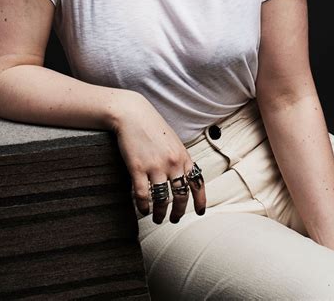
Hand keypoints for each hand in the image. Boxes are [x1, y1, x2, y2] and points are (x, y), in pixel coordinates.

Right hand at [114, 92, 205, 224]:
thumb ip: (179, 158)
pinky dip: (144, 206)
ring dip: (160, 213)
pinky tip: (143, 210)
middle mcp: (172, 163)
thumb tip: (184, 176)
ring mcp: (155, 166)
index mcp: (183, 156)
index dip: (200, 200)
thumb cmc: (152, 126)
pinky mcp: (138, 168)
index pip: (197, 182)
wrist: (133, 114)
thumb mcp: (173, 141)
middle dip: (179, 211)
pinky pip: (143, 194)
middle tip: (174, 219)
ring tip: (157, 218)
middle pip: (181, 195)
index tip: (200, 212)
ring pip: (162, 199)